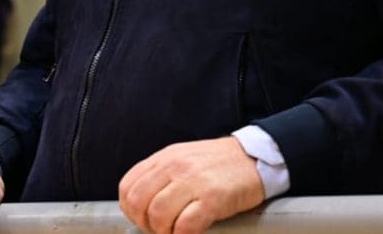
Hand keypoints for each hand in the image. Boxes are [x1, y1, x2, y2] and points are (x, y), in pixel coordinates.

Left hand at [118, 137, 264, 233]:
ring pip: (159, 215)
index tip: (142, 220)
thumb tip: (142, 204)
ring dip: (164, 232)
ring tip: (176, 233)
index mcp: (164, 158)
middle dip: (145, 224)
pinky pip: (186, 225)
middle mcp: (175, 166)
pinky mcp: (213, 198)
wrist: (255, 156)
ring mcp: (193, 181)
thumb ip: (161, 176)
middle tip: (159, 230)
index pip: (128, 187)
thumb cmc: (219, 163)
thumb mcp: (183, 158)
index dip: (130, 210)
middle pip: (139, 202)